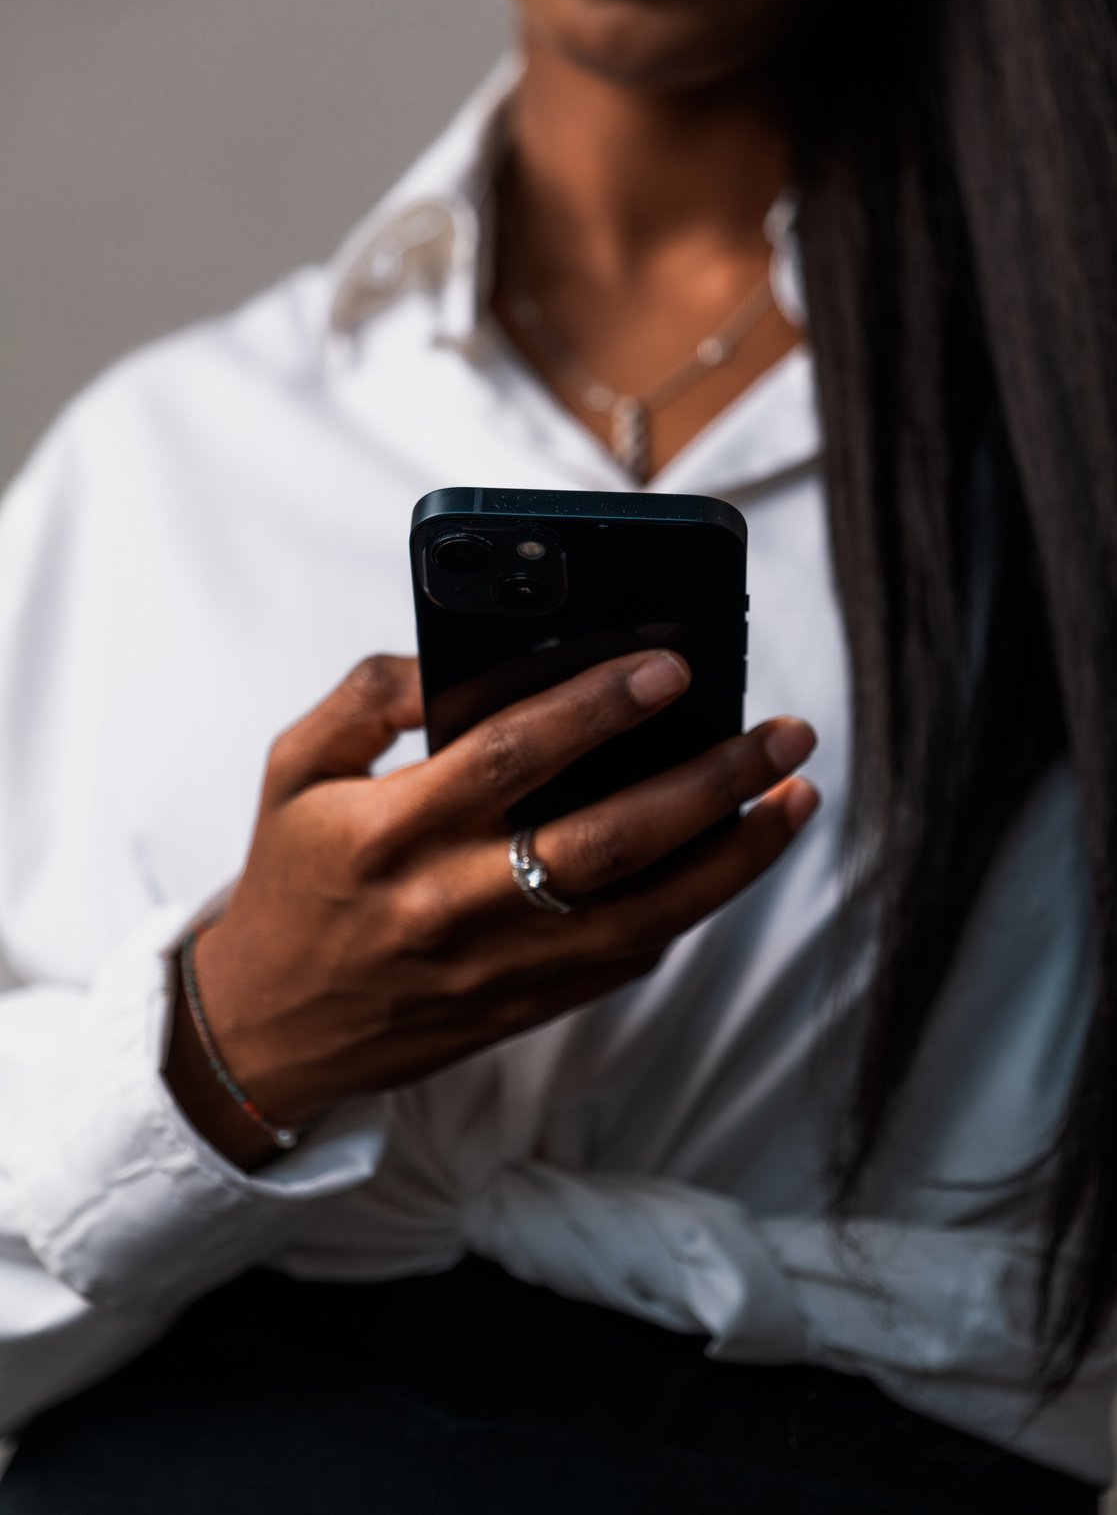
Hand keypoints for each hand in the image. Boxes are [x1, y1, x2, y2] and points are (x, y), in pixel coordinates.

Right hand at [165, 652, 817, 1167]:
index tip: (674, 668)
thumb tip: (451, 660)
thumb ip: (365, 698)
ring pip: (643, 913)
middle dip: (711, 782)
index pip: (510, 757)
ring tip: (795, 797)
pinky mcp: (525, 1007)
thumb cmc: (291, 881)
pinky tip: (728, 860)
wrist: (269, 1029)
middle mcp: (451, 904)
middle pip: (607, 842)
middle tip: (783, 733)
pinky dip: (688, 910)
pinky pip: (625, 959)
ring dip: (734, 857)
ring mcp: (497, 967)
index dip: (598, 709)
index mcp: (389, 832)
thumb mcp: (293, 770)